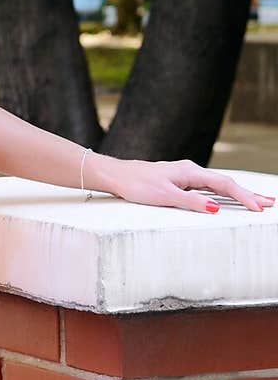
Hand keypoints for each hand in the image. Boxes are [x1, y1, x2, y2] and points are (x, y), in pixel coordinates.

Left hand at [91, 153, 274, 213]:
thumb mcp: (164, 196)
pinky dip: (223, 194)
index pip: (224, 185)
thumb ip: (191, 202)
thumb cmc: (137, 184)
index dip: (243, 197)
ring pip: (218, 185)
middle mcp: (191, 171)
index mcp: (191, 172)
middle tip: (269, 204)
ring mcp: (187, 175)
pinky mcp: (181, 181)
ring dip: (238, 194)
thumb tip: (216, 208)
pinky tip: (230, 199)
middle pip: (226, 183)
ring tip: (258, 202)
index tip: (259, 208)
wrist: (117, 175)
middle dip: (248, 194)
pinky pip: (208, 188)